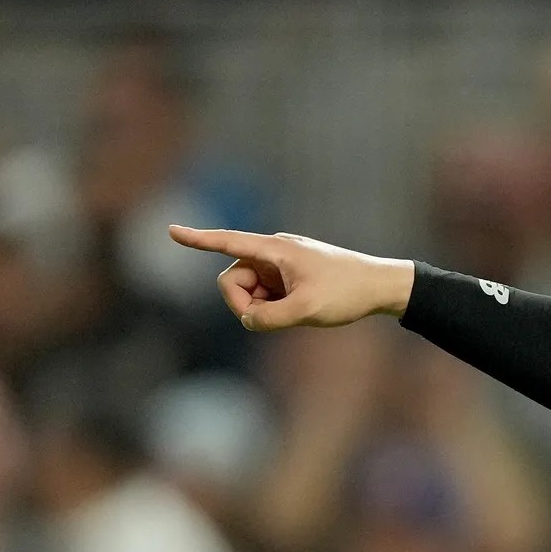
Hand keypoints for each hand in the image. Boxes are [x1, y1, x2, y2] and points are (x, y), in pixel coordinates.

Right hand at [169, 227, 415, 330]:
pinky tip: (299, 311)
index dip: (198, 240)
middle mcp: (273, 252)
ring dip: (262, 308)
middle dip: (244, 303)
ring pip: (250, 291)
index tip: (170, 231)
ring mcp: (280, 265)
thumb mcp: (306, 311)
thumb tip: (248, 320)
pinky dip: (274, 308)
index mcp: (274, 249)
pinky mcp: (289, 277)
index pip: (228, 243)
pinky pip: (267, 295)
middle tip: (273, 318)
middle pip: (233, 280)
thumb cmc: (346, 293)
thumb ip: (269, 319)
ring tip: (294, 313)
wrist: (380, 286)